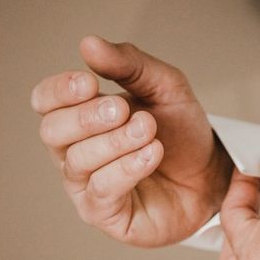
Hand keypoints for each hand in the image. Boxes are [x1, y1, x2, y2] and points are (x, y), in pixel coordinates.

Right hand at [31, 36, 232, 246]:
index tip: (90, 83)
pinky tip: (152, 153)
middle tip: (124, 109)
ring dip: (115, 142)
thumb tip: (88, 44)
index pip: (46, 101)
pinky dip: (127, 168)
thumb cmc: (182, 132)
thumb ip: (129, 64)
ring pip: (78, 161)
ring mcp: (87, 186)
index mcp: (80, 117)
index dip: (60, 90)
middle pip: (52, 132)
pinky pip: (102, 190)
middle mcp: (75, 152)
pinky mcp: (107, 214)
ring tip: (148, 130)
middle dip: (88, 117)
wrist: (213, 173)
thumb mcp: (164, 87)